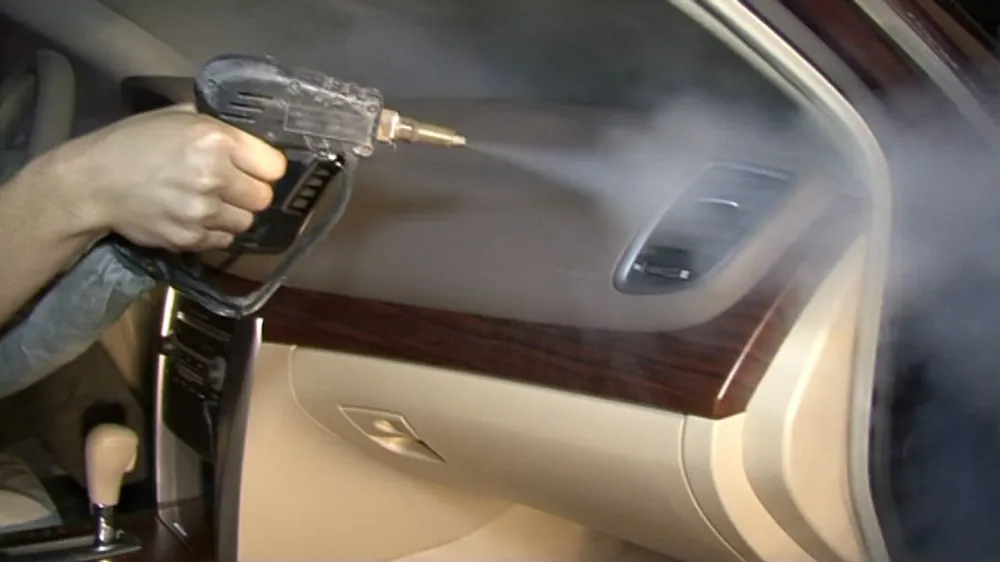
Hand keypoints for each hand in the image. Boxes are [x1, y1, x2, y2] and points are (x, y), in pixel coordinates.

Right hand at [50, 104, 285, 251]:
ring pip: (246, 221)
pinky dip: (214, 231)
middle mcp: (214, 176)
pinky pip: (224, 240)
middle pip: (264, 197)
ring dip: (233, 213)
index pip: (274, 166)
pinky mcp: (190, 238)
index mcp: (216, 140)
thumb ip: (219, 125)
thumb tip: (252, 136)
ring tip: (208, 202)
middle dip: (250, 192)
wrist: (93, 183)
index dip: (265, 167)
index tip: (253, 168)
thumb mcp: (178, 116)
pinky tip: (194, 216)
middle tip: (230, 186)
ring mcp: (203, 211)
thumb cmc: (134, 142)